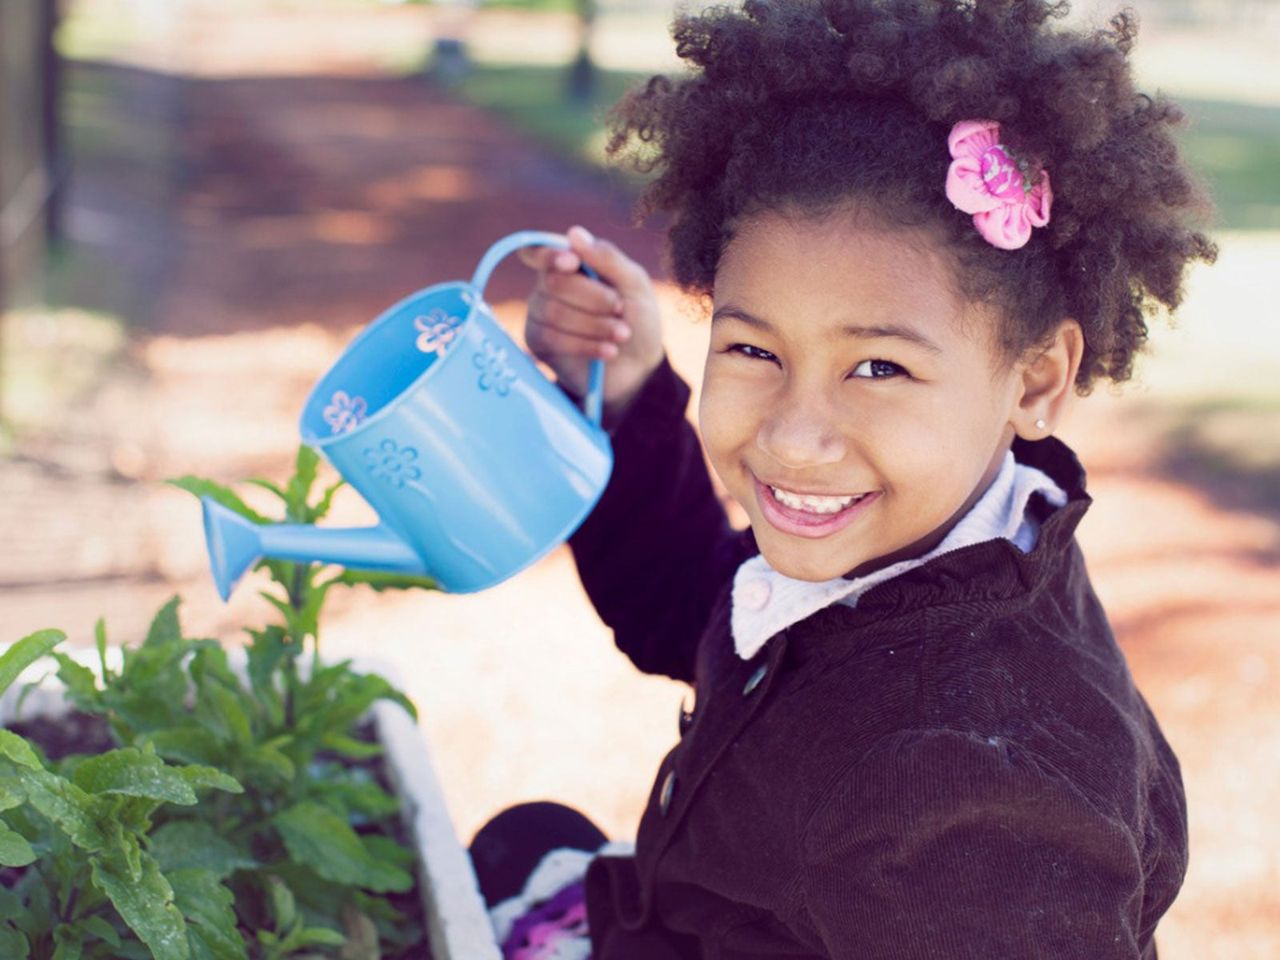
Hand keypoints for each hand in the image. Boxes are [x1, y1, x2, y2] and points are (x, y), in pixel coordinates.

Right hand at [519, 225, 663, 417]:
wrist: (640, 368)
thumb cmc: (639, 320)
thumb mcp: (635, 285)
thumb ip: (608, 258)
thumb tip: (573, 233)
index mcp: (572, 264)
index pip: (540, 250)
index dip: (548, 254)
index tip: (571, 262)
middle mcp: (549, 286)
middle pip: (553, 281)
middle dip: (593, 297)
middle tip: (621, 309)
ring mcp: (541, 314)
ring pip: (553, 311)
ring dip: (594, 324)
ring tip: (621, 334)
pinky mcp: (539, 344)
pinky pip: (551, 338)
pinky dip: (585, 344)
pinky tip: (608, 351)